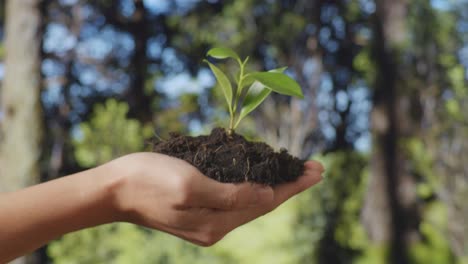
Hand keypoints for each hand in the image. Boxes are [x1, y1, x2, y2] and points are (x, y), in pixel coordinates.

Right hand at [102, 152, 323, 245]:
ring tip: (296, 170)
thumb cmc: (149, 181)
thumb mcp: (190, 186)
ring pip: (252, 200)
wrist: (116, 188)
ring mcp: (208, 219)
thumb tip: (268, 194)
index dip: (294, 185)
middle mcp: (217, 225)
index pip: (267, 201)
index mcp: (217, 222)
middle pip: (264, 202)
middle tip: (316, 168)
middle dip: (290, 184)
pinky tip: (263, 174)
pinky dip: (254, 184)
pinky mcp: (200, 209)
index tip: (317, 170)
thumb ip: (231, 195)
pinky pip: (236, 197)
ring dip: (276, 184)